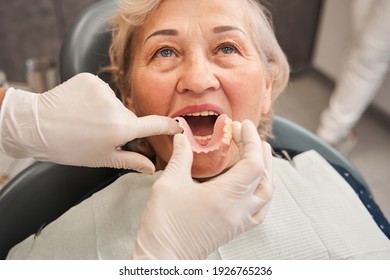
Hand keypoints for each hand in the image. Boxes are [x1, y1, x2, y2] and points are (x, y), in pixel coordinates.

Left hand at [0, 73, 180, 172]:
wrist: (36, 126)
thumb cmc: (69, 147)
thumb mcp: (102, 158)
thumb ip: (131, 161)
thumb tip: (152, 168)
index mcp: (122, 129)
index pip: (155, 125)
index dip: (169, 126)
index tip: (179, 126)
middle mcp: (116, 108)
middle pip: (130, 116)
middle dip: (122, 124)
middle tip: (100, 132)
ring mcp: (103, 90)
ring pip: (115, 103)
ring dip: (106, 110)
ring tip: (86, 119)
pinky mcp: (91, 79)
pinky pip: (102, 90)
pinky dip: (95, 97)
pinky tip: (81, 106)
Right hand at [133, 120, 273, 258]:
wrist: (163, 259)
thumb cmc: (163, 224)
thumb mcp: (169, 184)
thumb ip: (181, 157)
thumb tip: (183, 136)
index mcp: (226, 196)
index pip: (253, 163)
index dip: (250, 140)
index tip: (241, 124)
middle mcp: (239, 210)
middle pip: (264, 176)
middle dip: (259, 150)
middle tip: (248, 133)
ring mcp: (239, 221)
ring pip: (267, 193)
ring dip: (266, 170)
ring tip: (258, 153)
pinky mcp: (235, 229)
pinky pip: (261, 210)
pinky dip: (264, 192)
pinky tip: (256, 185)